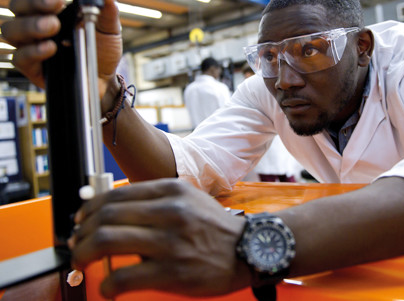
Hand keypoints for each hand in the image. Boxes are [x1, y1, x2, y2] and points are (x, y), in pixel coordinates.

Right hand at [1, 0, 121, 99]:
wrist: (105, 81)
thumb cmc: (102, 52)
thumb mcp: (110, 30)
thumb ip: (108, 12)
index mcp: (54, 11)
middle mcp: (37, 25)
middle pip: (19, 7)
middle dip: (36, 1)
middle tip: (57, 3)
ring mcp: (32, 46)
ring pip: (12, 30)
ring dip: (31, 25)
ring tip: (53, 26)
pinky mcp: (32, 68)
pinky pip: (20, 58)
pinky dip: (33, 51)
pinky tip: (50, 47)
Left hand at [68, 179, 249, 297]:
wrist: (249, 250)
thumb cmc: (215, 227)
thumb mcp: (189, 200)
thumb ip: (155, 201)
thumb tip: (113, 210)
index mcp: (172, 191)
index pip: (117, 194)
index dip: (90, 208)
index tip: (82, 219)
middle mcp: (170, 212)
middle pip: (106, 216)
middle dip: (82, 232)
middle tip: (77, 243)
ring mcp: (171, 242)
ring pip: (108, 241)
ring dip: (84, 253)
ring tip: (82, 261)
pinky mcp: (173, 272)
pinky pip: (124, 277)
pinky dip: (108, 284)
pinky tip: (109, 287)